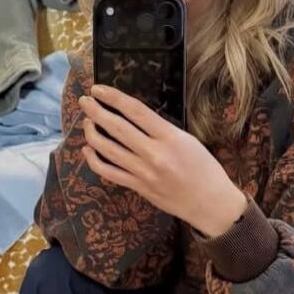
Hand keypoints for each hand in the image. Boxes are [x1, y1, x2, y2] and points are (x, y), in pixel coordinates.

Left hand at [79, 85, 248, 236]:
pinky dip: (95, 161)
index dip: (114, 98)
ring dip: (92, 134)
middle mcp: (154, 154)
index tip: (98, 89)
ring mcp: (144, 173)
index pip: (136, 111)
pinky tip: (88, 150)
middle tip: (83, 101)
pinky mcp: (138, 188)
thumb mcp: (187, 140)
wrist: (210, 203)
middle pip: (117, 128)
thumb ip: (161, 129)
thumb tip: (135, 118)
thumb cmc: (204, 169)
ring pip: (108, 150)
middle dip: (96, 112)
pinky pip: (110, 173)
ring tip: (86, 122)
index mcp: (170, 137)